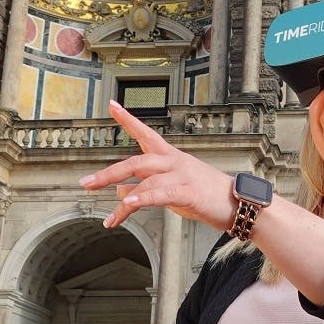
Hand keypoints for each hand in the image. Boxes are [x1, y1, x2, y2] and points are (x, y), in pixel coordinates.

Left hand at [79, 101, 237, 230]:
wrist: (237, 203)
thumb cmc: (205, 195)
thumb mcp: (172, 190)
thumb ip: (146, 187)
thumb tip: (120, 190)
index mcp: (170, 157)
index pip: (146, 133)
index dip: (127, 119)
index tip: (111, 104)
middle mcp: (174, 161)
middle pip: (136, 161)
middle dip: (108, 173)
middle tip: (86, 184)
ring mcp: (182, 175)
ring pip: (145, 181)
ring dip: (124, 201)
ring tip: (110, 219)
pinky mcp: (189, 192)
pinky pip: (161, 193)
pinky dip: (144, 198)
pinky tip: (129, 204)